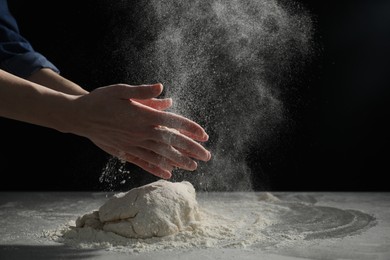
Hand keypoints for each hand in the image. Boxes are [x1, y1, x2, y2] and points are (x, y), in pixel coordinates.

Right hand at [70, 83, 210, 178]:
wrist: (79, 116)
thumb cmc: (101, 99)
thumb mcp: (121, 90)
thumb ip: (143, 92)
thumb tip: (163, 91)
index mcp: (143, 115)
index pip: (172, 122)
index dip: (190, 129)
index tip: (204, 135)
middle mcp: (140, 132)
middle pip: (170, 141)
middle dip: (190, 149)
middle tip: (207, 156)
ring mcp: (133, 144)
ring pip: (160, 154)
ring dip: (178, 160)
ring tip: (193, 166)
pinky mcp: (125, 151)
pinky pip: (144, 161)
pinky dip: (156, 168)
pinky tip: (168, 174)